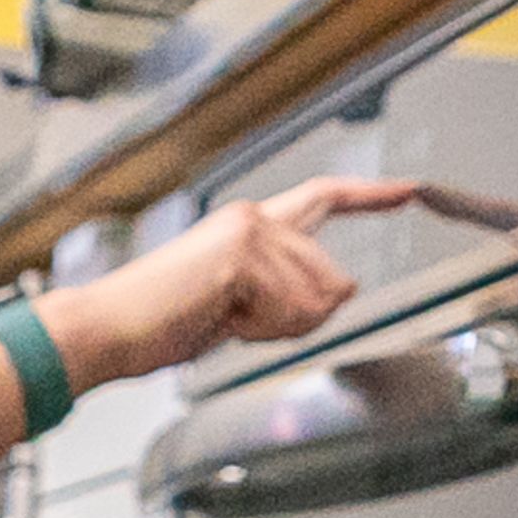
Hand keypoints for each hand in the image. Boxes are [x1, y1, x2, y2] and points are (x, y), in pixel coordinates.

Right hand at [44, 176, 417, 389]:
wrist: (108, 329)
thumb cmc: (162, 322)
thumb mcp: (243, 311)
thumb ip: (291, 295)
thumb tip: (346, 289)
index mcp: (251, 226)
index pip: (322, 199)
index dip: (369, 196)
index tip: (409, 188)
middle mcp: (254, 218)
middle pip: (333, 281)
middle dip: (301, 320)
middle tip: (241, 325)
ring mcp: (249, 231)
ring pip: (315, 302)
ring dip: (274, 327)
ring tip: (220, 318)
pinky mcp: (241, 252)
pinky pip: (288, 310)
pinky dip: (259, 329)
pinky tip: (217, 318)